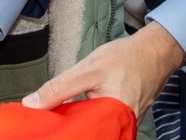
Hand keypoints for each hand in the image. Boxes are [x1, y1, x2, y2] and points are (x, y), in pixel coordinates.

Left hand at [22, 20, 185, 119]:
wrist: (153, 53)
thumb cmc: (125, 59)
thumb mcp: (86, 70)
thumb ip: (58, 88)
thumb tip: (32, 104)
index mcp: (113, 117)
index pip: (80, 135)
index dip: (61, 132)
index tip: (42, 129)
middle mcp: (122, 127)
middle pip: (88, 135)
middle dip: (69, 129)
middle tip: (50, 122)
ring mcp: (125, 125)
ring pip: (95, 130)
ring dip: (78, 124)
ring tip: (61, 116)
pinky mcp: (125, 121)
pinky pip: (103, 125)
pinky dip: (89, 119)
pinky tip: (77, 113)